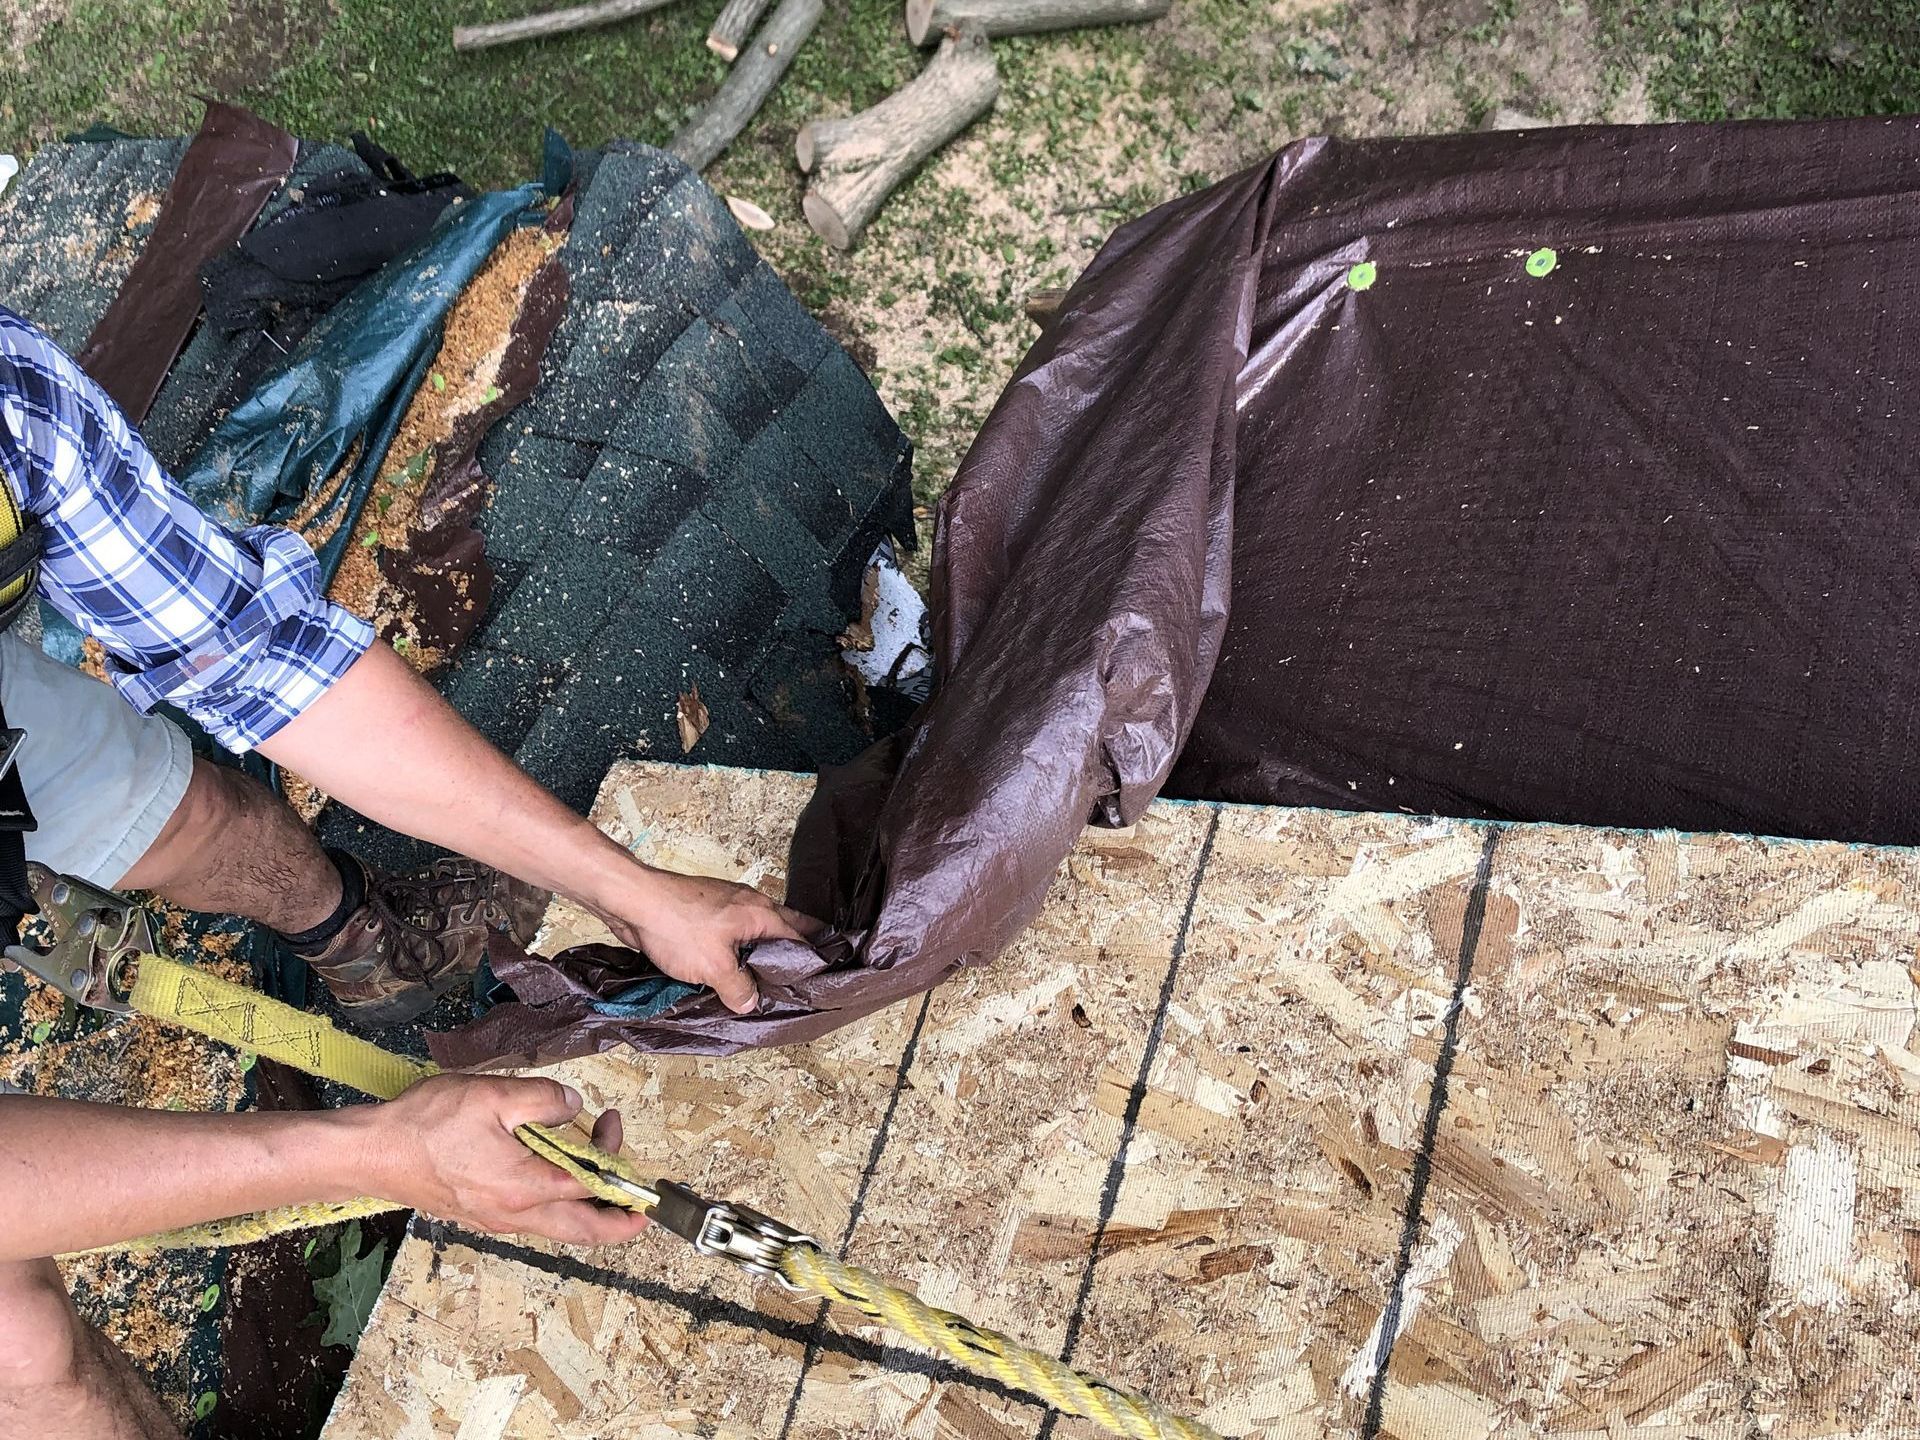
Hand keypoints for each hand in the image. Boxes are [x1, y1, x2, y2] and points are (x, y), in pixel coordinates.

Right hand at [357, 1073, 649, 1245]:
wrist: (372, 1153)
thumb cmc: (427, 1125)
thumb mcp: (493, 1096)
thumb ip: (543, 1099)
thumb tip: (573, 1107)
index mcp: (525, 1188)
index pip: (592, 1186)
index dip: (615, 1157)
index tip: (612, 1124)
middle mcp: (514, 1215)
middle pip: (582, 1232)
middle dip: (618, 1222)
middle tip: (641, 1207)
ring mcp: (495, 1220)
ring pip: (557, 1228)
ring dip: (586, 1210)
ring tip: (600, 1179)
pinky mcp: (480, 1215)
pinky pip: (531, 1219)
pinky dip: (555, 1205)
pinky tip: (551, 1174)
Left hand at [592, 867, 824, 1014]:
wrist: (635, 901)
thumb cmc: (678, 927)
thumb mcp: (714, 967)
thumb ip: (738, 988)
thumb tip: (750, 1002)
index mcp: (761, 913)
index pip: (800, 938)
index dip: (812, 959)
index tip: (821, 978)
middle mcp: (749, 904)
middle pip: (784, 928)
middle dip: (795, 948)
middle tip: (803, 974)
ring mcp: (726, 905)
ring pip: (756, 930)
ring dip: (763, 950)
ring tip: (767, 976)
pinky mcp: (704, 911)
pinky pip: (733, 932)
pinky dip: (739, 947)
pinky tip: (731, 965)